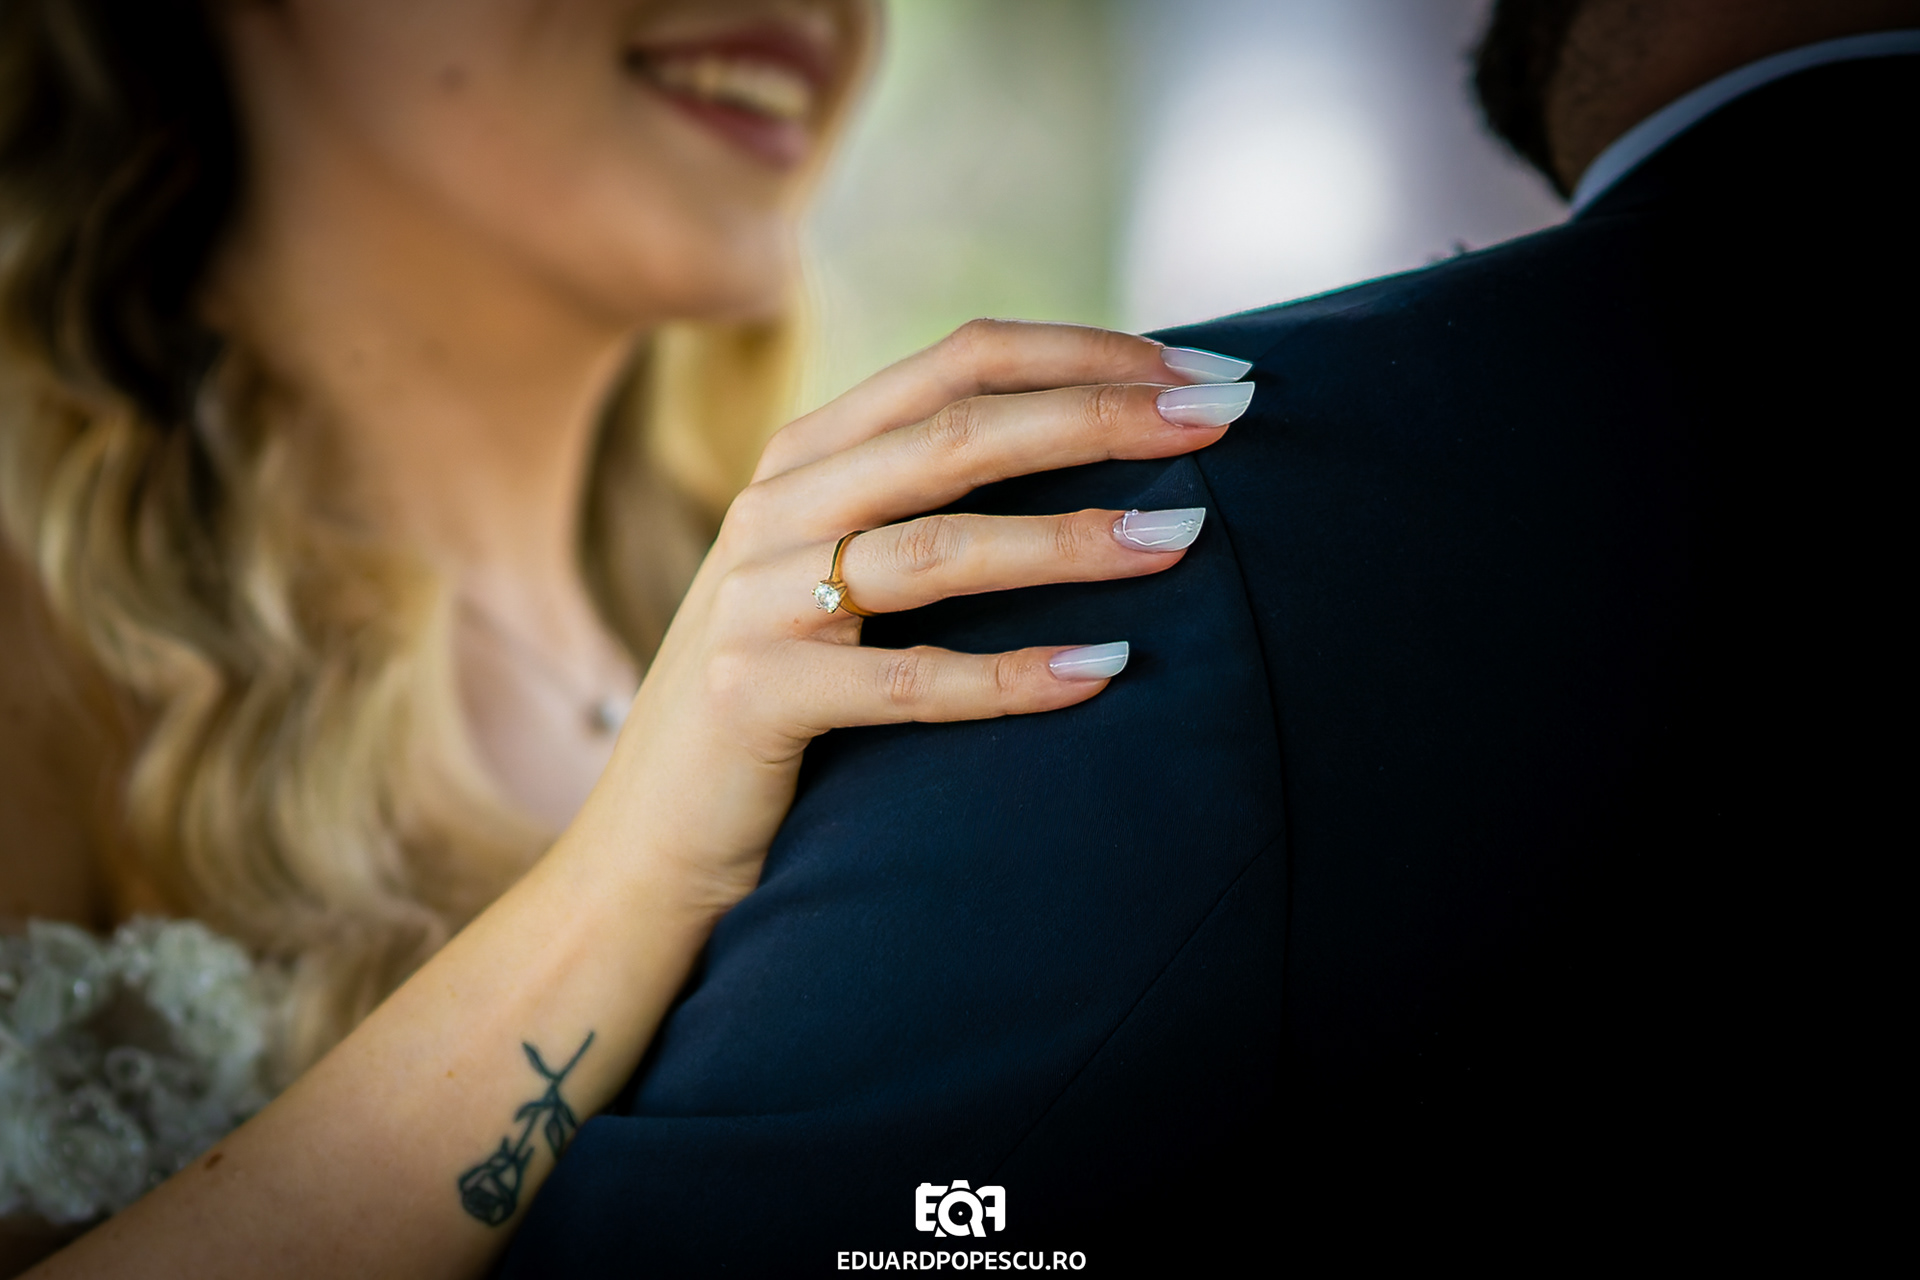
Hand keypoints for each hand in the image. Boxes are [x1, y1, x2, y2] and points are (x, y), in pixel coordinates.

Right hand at [576, 321, 1253, 910]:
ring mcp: (757, 597)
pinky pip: (909, 681)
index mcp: (809, 453)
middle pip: (961, 431)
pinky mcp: (757, 695)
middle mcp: (778, 503)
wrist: (650, 839)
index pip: (961, 362)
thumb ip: (924, 500)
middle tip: (1225, 417)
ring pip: (940, 545)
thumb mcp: (839, 571)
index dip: (1087, 353)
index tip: (1200, 369)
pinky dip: (1013, 679)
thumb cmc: (785, 695)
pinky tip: (1106, 673)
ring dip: (1073, 536)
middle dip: (1105, 415)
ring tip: (1183, 537)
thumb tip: (1099, 446)